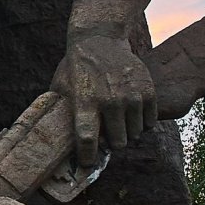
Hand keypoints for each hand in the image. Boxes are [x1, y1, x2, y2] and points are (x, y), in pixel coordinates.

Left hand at [52, 32, 155, 165]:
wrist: (99, 40)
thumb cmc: (77, 69)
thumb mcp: (61, 89)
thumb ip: (62, 113)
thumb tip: (54, 140)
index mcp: (85, 102)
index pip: (87, 139)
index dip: (88, 157)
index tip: (87, 165)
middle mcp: (110, 101)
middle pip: (118, 142)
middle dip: (112, 145)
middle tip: (108, 138)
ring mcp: (131, 96)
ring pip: (136, 134)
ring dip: (128, 133)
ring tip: (119, 123)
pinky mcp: (148, 90)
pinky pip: (150, 121)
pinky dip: (142, 123)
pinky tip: (132, 115)